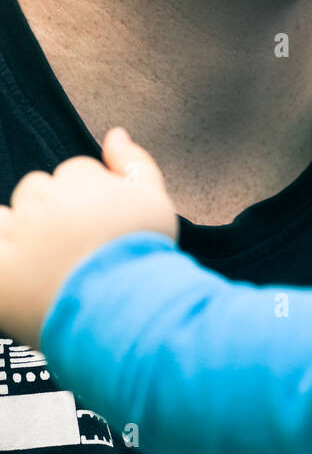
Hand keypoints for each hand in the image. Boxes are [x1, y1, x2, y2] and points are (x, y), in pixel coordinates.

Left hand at [0, 128, 177, 348]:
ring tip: (46, 261)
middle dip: (52, 211)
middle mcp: (46, 204)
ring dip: (21, 231)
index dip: (89, 196)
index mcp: (83, 183)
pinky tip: (18, 266)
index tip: (99, 224)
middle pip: (36, 190)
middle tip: (75, 247)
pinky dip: (3, 254)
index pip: (74, 172)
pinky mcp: (1, 276)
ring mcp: (19, 239)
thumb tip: (114, 133)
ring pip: (7, 217)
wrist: (129, 320)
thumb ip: (134, 162)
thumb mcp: (155, 201)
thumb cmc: (145, 259)